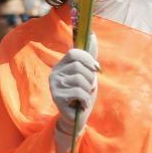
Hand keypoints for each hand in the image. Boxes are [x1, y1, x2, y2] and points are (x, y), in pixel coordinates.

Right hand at [50, 34, 99, 150]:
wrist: (76, 117)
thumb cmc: (82, 94)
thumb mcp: (87, 74)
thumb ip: (89, 57)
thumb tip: (93, 34)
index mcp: (61, 65)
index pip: (74, 53)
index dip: (88, 60)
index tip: (97, 69)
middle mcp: (55, 73)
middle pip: (79, 67)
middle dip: (90, 79)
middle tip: (88, 89)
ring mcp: (54, 85)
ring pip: (80, 80)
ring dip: (88, 90)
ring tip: (84, 97)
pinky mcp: (57, 97)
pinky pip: (78, 92)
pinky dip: (85, 99)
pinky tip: (81, 104)